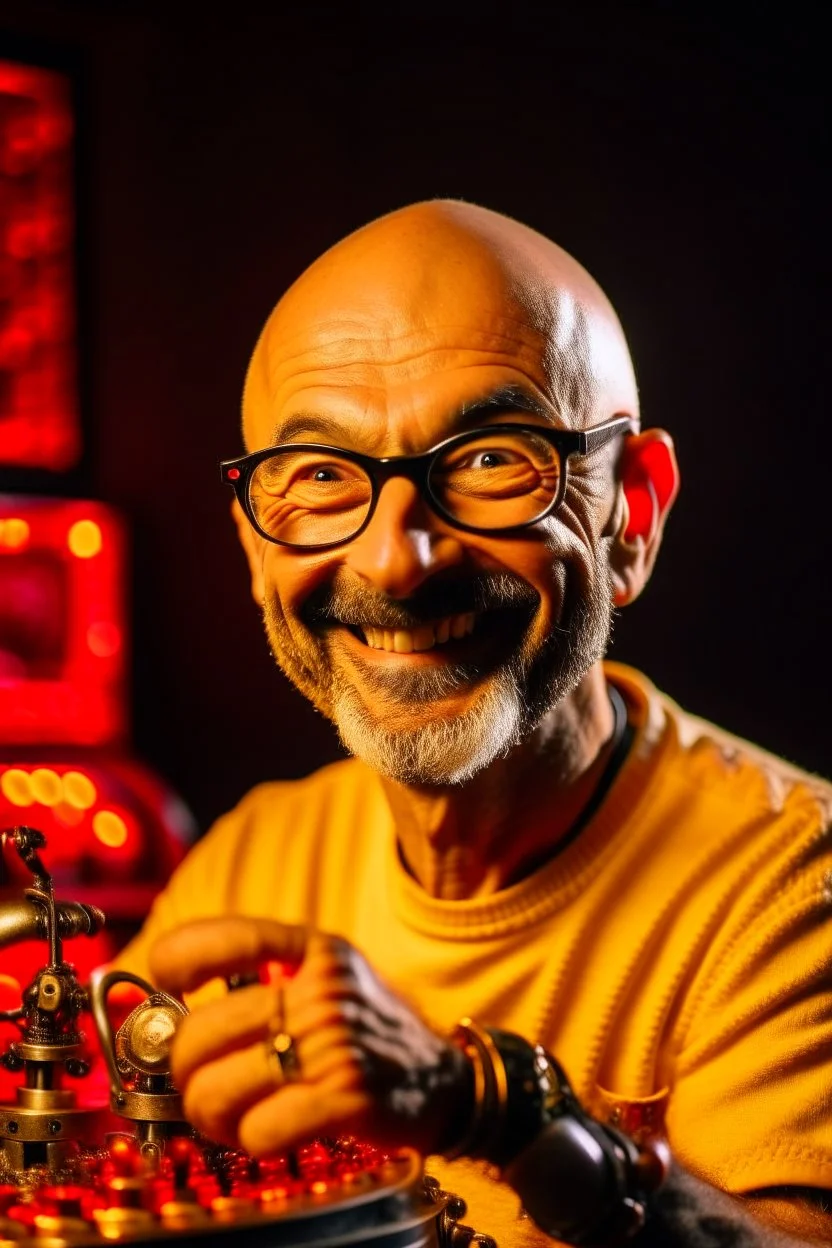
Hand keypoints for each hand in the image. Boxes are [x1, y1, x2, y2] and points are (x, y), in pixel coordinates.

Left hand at [149, 916, 469, 1157]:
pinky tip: (267, 1131)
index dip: (174, 963)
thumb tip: (167, 1000)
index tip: (167, 990)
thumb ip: (263, 973)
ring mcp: (335, 1042)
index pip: (223, 938)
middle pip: (198, 1034)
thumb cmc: (368, 1031)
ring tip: (232, 1114)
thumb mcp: (328, 976)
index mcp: (314, 949)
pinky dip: (249, 1140)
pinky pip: (257, 1131)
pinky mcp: (346, 1098)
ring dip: (210, 1116)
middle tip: (202, 1083)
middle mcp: (323, 989)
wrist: (447, 1080)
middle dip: (184, 1073)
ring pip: (215, 1089)